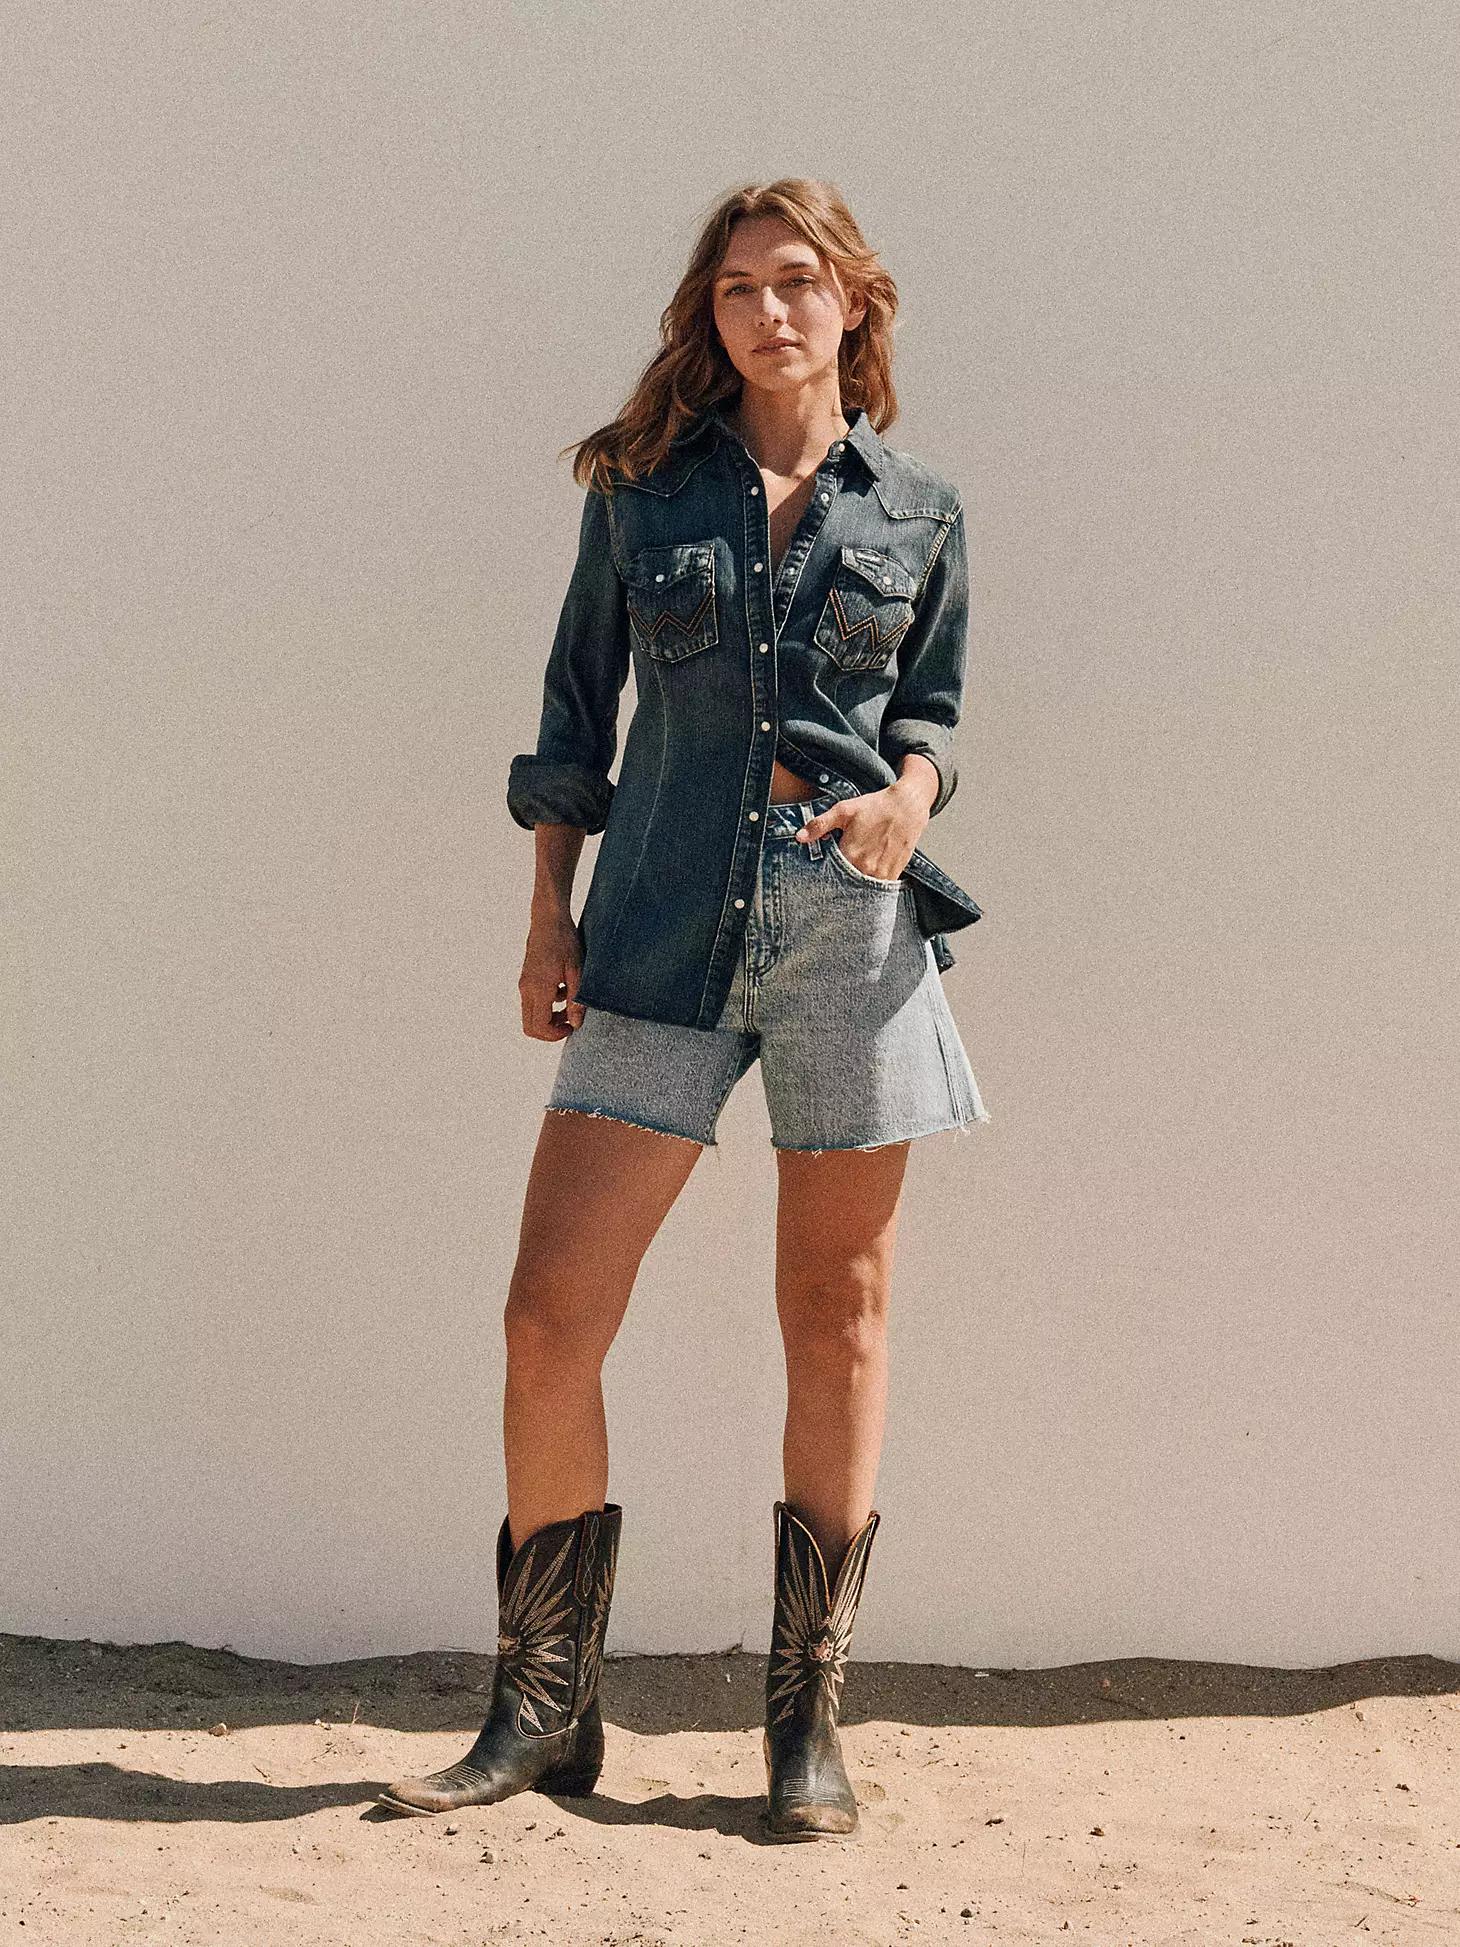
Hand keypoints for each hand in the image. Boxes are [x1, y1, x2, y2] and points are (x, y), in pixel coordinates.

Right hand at [520, 912, 585, 1038]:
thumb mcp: (577, 971)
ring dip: (549, 1018)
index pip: (540, 1026)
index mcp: (539, 988)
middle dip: (550, 1031)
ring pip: (530, 1015)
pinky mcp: (526, 979)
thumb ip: (576, 1000)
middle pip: (530, 1027)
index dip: (555, 1035)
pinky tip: (563, 991)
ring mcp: (524, 984)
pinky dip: (546, 1005)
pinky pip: (531, 1002)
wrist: (548, 919)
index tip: (571, 1027)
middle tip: (569, 1023)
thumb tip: (576, 1024)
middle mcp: (527, 989)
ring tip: (569, 1007)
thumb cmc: (565, 942)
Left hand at [794, 782, 929, 879]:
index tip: (818, 878)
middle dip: (838, 885)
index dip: (823, 877)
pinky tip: (863, 881)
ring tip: (848, 884)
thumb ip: (819, 825)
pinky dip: (869, 888)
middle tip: (831, 884)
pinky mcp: (894, 874)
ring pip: (862, 890)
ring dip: (854, 888)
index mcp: (851, 854)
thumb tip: (799, 837)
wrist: (908, 806)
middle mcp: (866, 868)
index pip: (830, 876)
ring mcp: (882, 874)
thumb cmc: (875, 807)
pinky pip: (878, 889)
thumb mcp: (844, 810)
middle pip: (845, 886)